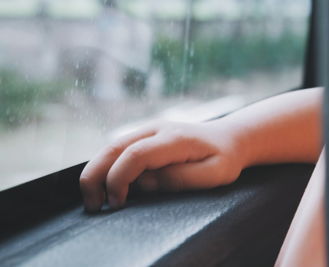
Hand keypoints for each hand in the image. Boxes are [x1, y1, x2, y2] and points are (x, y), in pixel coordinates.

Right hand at [80, 120, 244, 211]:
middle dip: (96, 175)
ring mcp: (150, 129)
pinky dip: (107, 166)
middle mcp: (157, 129)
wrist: (229, 138)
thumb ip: (180, 179)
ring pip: (112, 146)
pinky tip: (106, 185)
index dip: (119, 178)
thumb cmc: (225, 158)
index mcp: (175, 138)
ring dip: (97, 171)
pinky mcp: (146, 136)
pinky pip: (119, 149)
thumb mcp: (214, 175)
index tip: (117, 203)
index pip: (136, 154)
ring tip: (94, 199)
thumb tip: (145, 182)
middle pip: (114, 147)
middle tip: (92, 205)